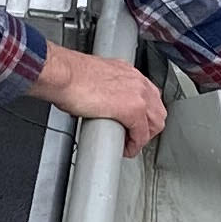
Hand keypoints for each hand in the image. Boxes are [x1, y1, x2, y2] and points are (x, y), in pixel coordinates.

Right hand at [30, 42, 171, 156]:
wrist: (63, 75)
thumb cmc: (69, 75)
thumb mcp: (95, 77)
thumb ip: (104, 88)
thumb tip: (100, 103)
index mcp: (128, 72)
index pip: (149, 96)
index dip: (144, 115)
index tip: (134, 124)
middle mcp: (137, 81)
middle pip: (157, 111)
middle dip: (148, 128)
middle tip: (133, 137)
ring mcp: (138, 94)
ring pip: (154, 123)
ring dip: (143, 138)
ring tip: (129, 145)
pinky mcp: (132, 109)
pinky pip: (141, 134)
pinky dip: (134, 146)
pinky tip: (125, 149)